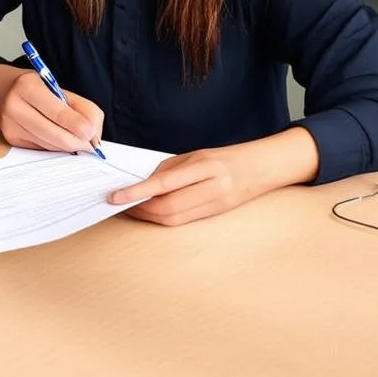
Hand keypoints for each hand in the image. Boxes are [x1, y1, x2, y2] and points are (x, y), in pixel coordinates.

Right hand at [0, 64, 103, 154]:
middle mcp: (15, 107)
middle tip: (90, 144)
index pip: (59, 113)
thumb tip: (93, 134)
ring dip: (68, 146)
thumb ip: (78, 107)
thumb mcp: (54, 85)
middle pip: (55, 135)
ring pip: (50, 145)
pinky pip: (42, 148)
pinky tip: (58, 137)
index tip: (92, 134)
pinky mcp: (11, 140)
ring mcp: (11, 126)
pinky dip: (55, 146)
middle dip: (78, 142)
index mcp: (28, 87)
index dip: (79, 126)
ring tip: (77, 139)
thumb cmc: (30, 86)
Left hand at [108, 130, 318, 225]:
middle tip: (121, 202)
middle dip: (140, 208)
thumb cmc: (226, 157)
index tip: (115, 196)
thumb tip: (143, 185)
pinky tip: (152, 212)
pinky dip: (164, 218)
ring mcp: (216, 204)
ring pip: (174, 218)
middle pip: (167, 207)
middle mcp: (212, 187)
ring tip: (133, 207)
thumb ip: (169, 169)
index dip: (136, 192)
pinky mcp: (217, 215)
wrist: (262, 167)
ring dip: (149, 216)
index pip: (163, 183)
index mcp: (205, 166)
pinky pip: (184, 221)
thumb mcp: (195, 154)